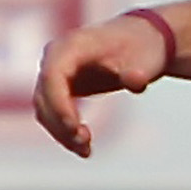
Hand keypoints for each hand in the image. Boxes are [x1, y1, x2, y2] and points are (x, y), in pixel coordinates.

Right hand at [33, 11, 171, 156]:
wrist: (143, 39)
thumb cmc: (142, 47)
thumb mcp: (145, 59)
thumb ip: (137, 72)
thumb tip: (137, 81)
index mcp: (72, 45)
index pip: (53, 77)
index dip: (59, 104)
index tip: (75, 128)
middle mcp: (56, 56)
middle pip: (45, 96)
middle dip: (60, 124)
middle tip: (85, 144)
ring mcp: (54, 71)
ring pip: (45, 108)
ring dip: (61, 132)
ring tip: (86, 150)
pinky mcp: (59, 86)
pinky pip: (53, 112)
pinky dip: (64, 130)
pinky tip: (83, 147)